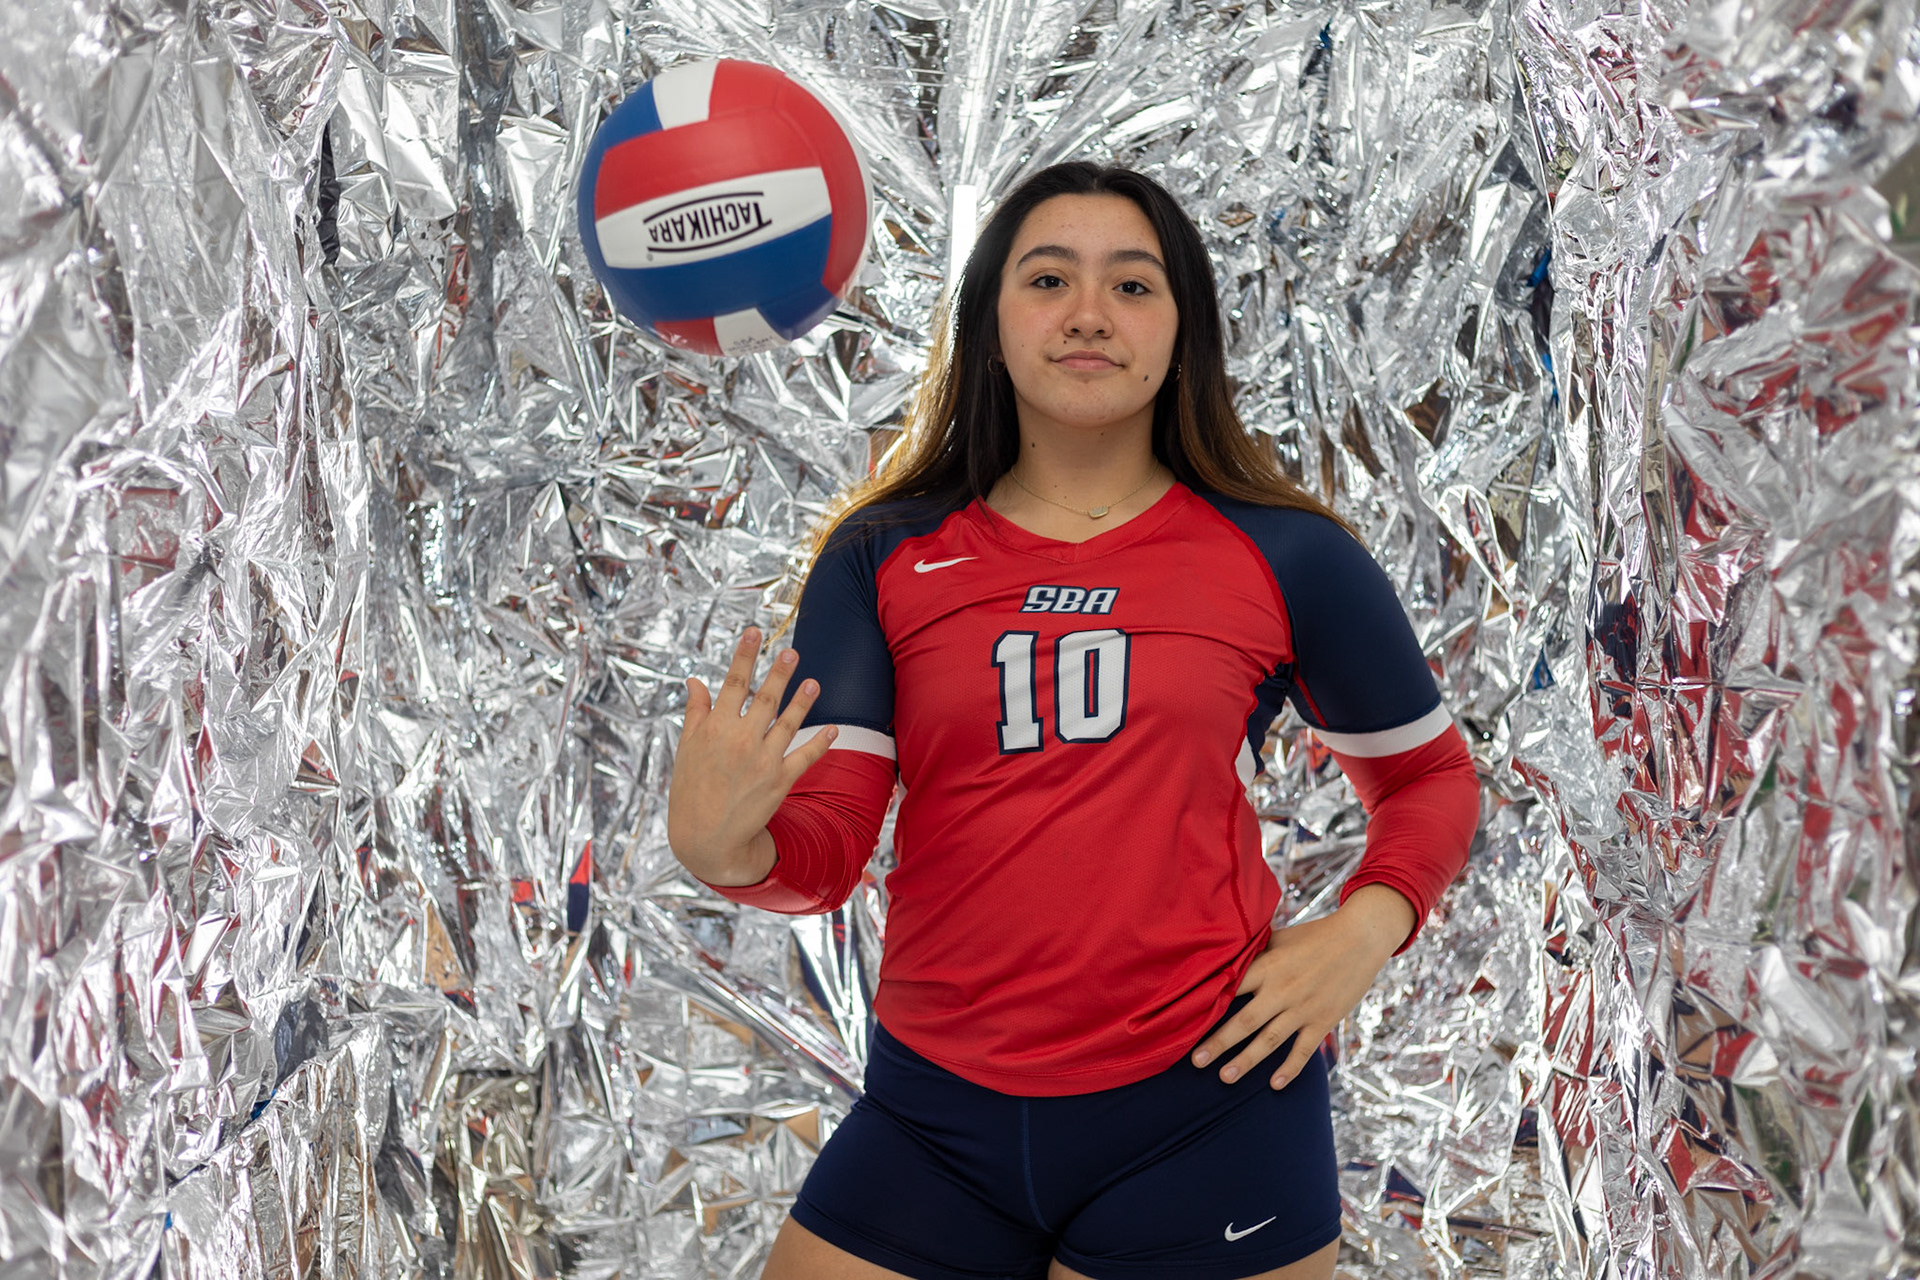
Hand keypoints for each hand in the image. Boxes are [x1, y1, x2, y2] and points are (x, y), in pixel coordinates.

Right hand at [667, 626, 835, 880]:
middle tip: (792, 651)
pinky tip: (832, 728)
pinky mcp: (780, 781)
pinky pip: (805, 756)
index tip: (754, 632)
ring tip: (814, 682)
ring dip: (803, 701)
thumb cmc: (691, 789)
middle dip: (779, 672)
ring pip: (788, 722)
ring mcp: (762, 761)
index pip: (732, 684)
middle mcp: (740, 741)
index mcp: (715, 728)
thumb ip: (696, 712)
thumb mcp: (687, 748)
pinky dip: (821, 742)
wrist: (706, 837)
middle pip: (765, 698)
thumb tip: (695, 680)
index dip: (744, 656)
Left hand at [1189, 884, 1416, 1088]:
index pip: (1231, 988)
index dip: (1208, 1005)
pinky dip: (1289, 1068)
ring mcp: (1303, 1008)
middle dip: (1218, 1043)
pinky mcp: (1323, 1020)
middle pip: (1244, 1021)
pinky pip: (1304, 1050)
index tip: (1186, 1021)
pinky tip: (1274, 1085)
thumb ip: (1255, 953)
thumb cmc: (1315, 935)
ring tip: (1224, 1077)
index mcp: (1268, 966)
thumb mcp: (1280, 938)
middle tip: (1195, 1061)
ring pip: (1269, 1041)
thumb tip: (1225, 959)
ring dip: (1246, 1061)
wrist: (1360, 938)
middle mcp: (1282, 990)